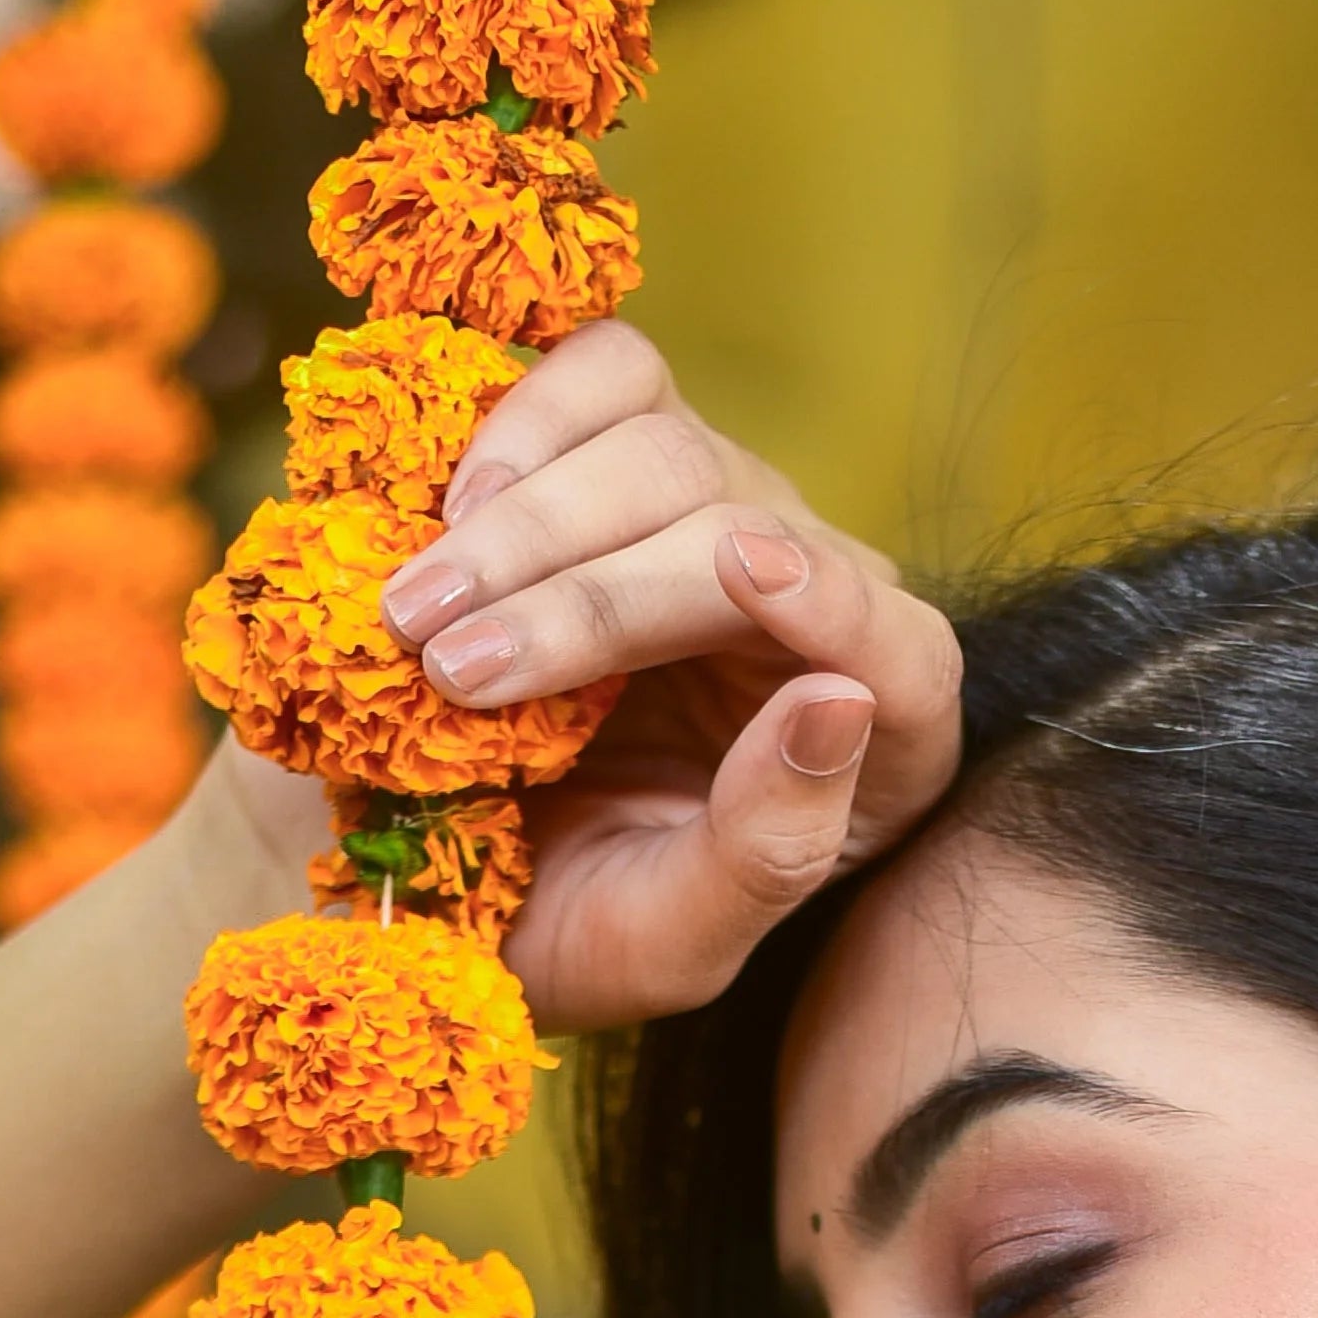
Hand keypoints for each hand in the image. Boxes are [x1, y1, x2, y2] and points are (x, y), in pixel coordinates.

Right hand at [357, 322, 963, 1029]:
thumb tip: (833, 702)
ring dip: (528, 517)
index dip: (832, 599)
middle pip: (740, 529)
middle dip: (589, 595)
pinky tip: (450, 508)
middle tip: (454, 664)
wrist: (443, 875)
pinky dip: (527, 417)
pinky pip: (606, 373)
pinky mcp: (628, 447)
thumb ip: (767, 853)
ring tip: (420, 611)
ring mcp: (719, 509)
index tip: (742, 569)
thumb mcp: (667, 944)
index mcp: (870, 744)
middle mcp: (811, 608)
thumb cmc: (570, 926)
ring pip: (663, 441)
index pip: (897, 646)